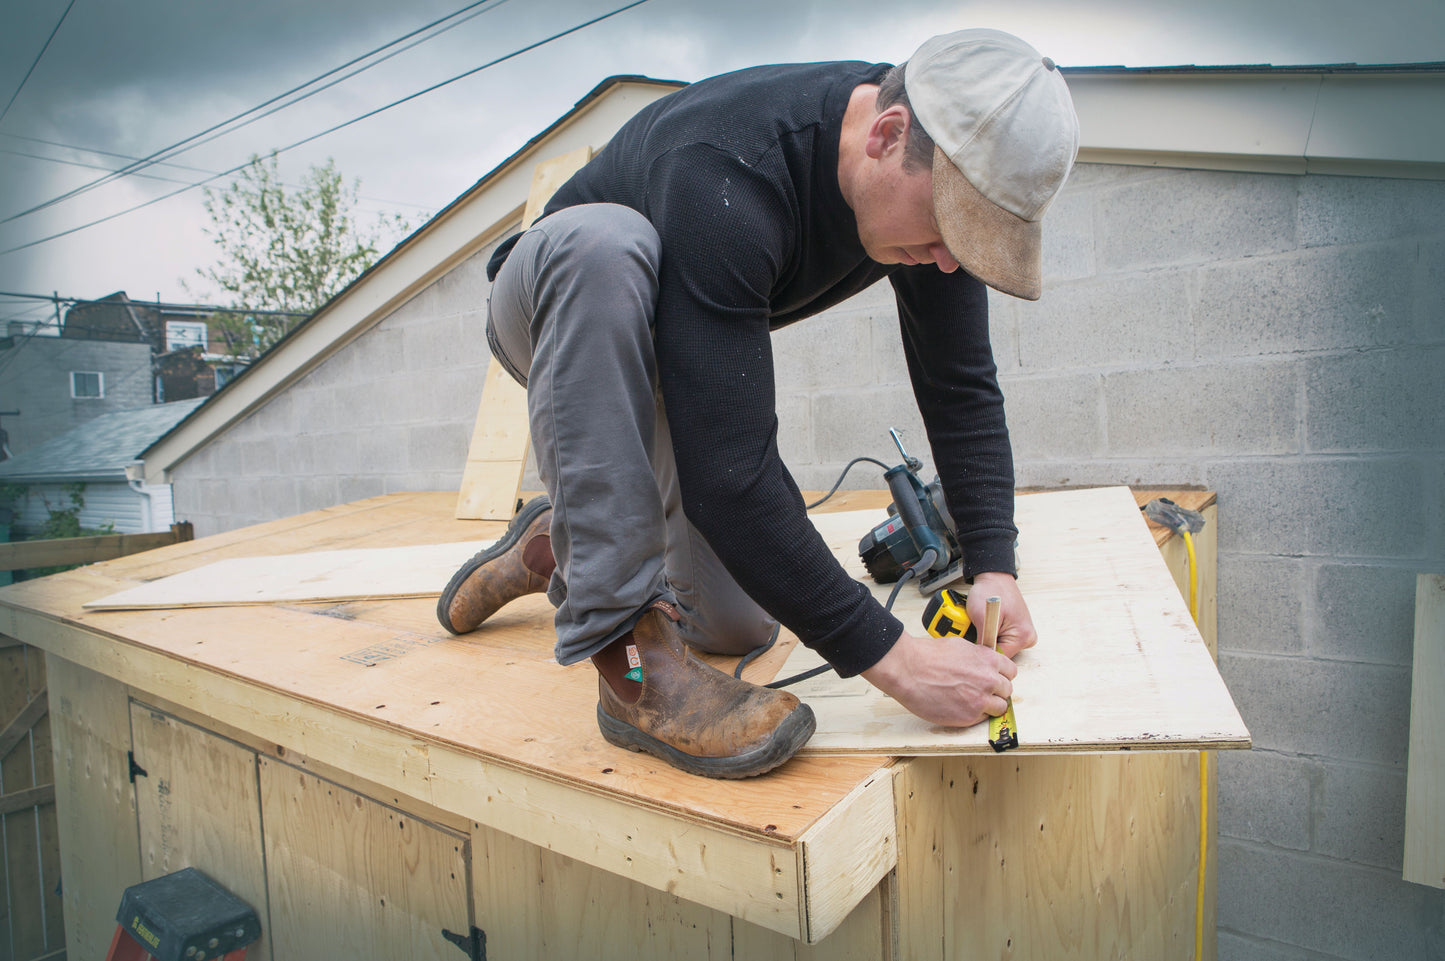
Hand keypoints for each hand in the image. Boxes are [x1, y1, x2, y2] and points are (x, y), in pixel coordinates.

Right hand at [861, 629, 1016, 727]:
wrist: (908, 670)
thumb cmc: (928, 656)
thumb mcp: (961, 646)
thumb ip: (979, 657)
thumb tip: (985, 664)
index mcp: (988, 660)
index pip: (1011, 672)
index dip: (1001, 675)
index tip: (994, 678)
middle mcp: (988, 681)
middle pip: (1007, 691)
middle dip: (996, 691)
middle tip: (981, 690)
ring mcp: (979, 701)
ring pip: (999, 708)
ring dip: (989, 705)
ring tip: (973, 701)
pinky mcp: (968, 717)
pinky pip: (982, 719)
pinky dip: (975, 714)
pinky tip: (961, 706)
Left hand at [967, 571, 1036, 658]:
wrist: (993, 575)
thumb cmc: (990, 590)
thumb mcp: (982, 618)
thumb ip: (983, 642)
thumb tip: (979, 659)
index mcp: (1023, 637)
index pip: (1000, 659)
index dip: (984, 654)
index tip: (973, 647)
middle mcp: (1027, 638)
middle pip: (1001, 654)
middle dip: (986, 645)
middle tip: (975, 632)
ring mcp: (1023, 634)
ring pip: (999, 647)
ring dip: (988, 640)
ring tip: (981, 624)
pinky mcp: (1016, 630)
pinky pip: (1001, 639)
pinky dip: (991, 634)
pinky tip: (986, 624)